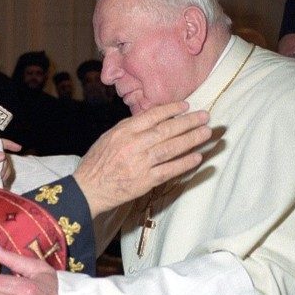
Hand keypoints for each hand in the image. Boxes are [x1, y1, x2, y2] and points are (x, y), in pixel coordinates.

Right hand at [74, 101, 210, 217]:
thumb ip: (129, 127)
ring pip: (171, 148)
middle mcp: (133, 145)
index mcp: (123, 132)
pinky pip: (169, 170)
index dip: (171, 110)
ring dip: (191, 140)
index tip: (186, 106)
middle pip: (166, 130)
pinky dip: (184, 163)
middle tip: (205, 116)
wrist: (88, 189)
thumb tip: (152, 117)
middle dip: (188, 122)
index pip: (151, 116)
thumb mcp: (109, 137)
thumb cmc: (97, 162)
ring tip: (206, 133)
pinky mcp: (145, 181)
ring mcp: (140, 164)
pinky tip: (197, 157)